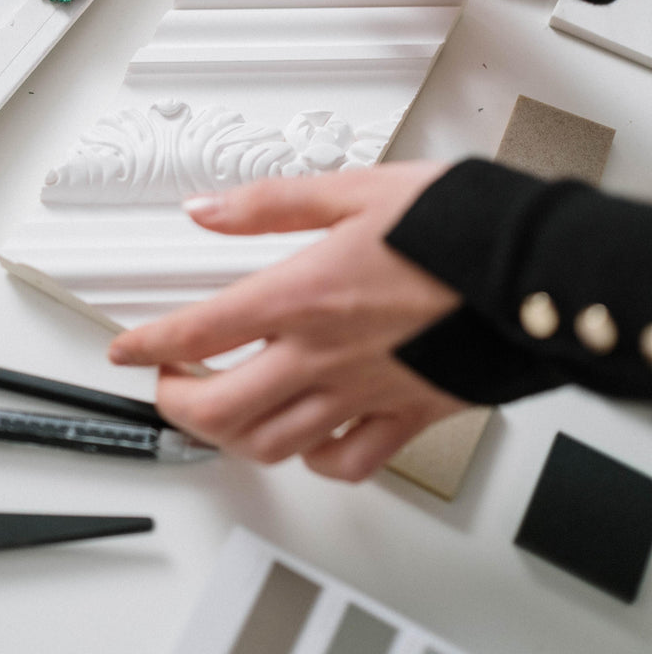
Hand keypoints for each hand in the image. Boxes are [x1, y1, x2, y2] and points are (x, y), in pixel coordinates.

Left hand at [108, 164, 465, 481]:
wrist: (528, 266)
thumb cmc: (453, 225)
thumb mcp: (352, 190)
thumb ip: (270, 204)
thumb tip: (208, 209)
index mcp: (303, 296)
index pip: (199, 330)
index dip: (147, 344)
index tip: (126, 348)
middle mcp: (325, 355)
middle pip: (222, 409)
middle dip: (177, 403)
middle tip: (168, 383)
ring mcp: (364, 393)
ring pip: (273, 444)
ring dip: (231, 435)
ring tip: (222, 412)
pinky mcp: (406, 414)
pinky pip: (349, 463)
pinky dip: (315, 461)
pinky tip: (308, 440)